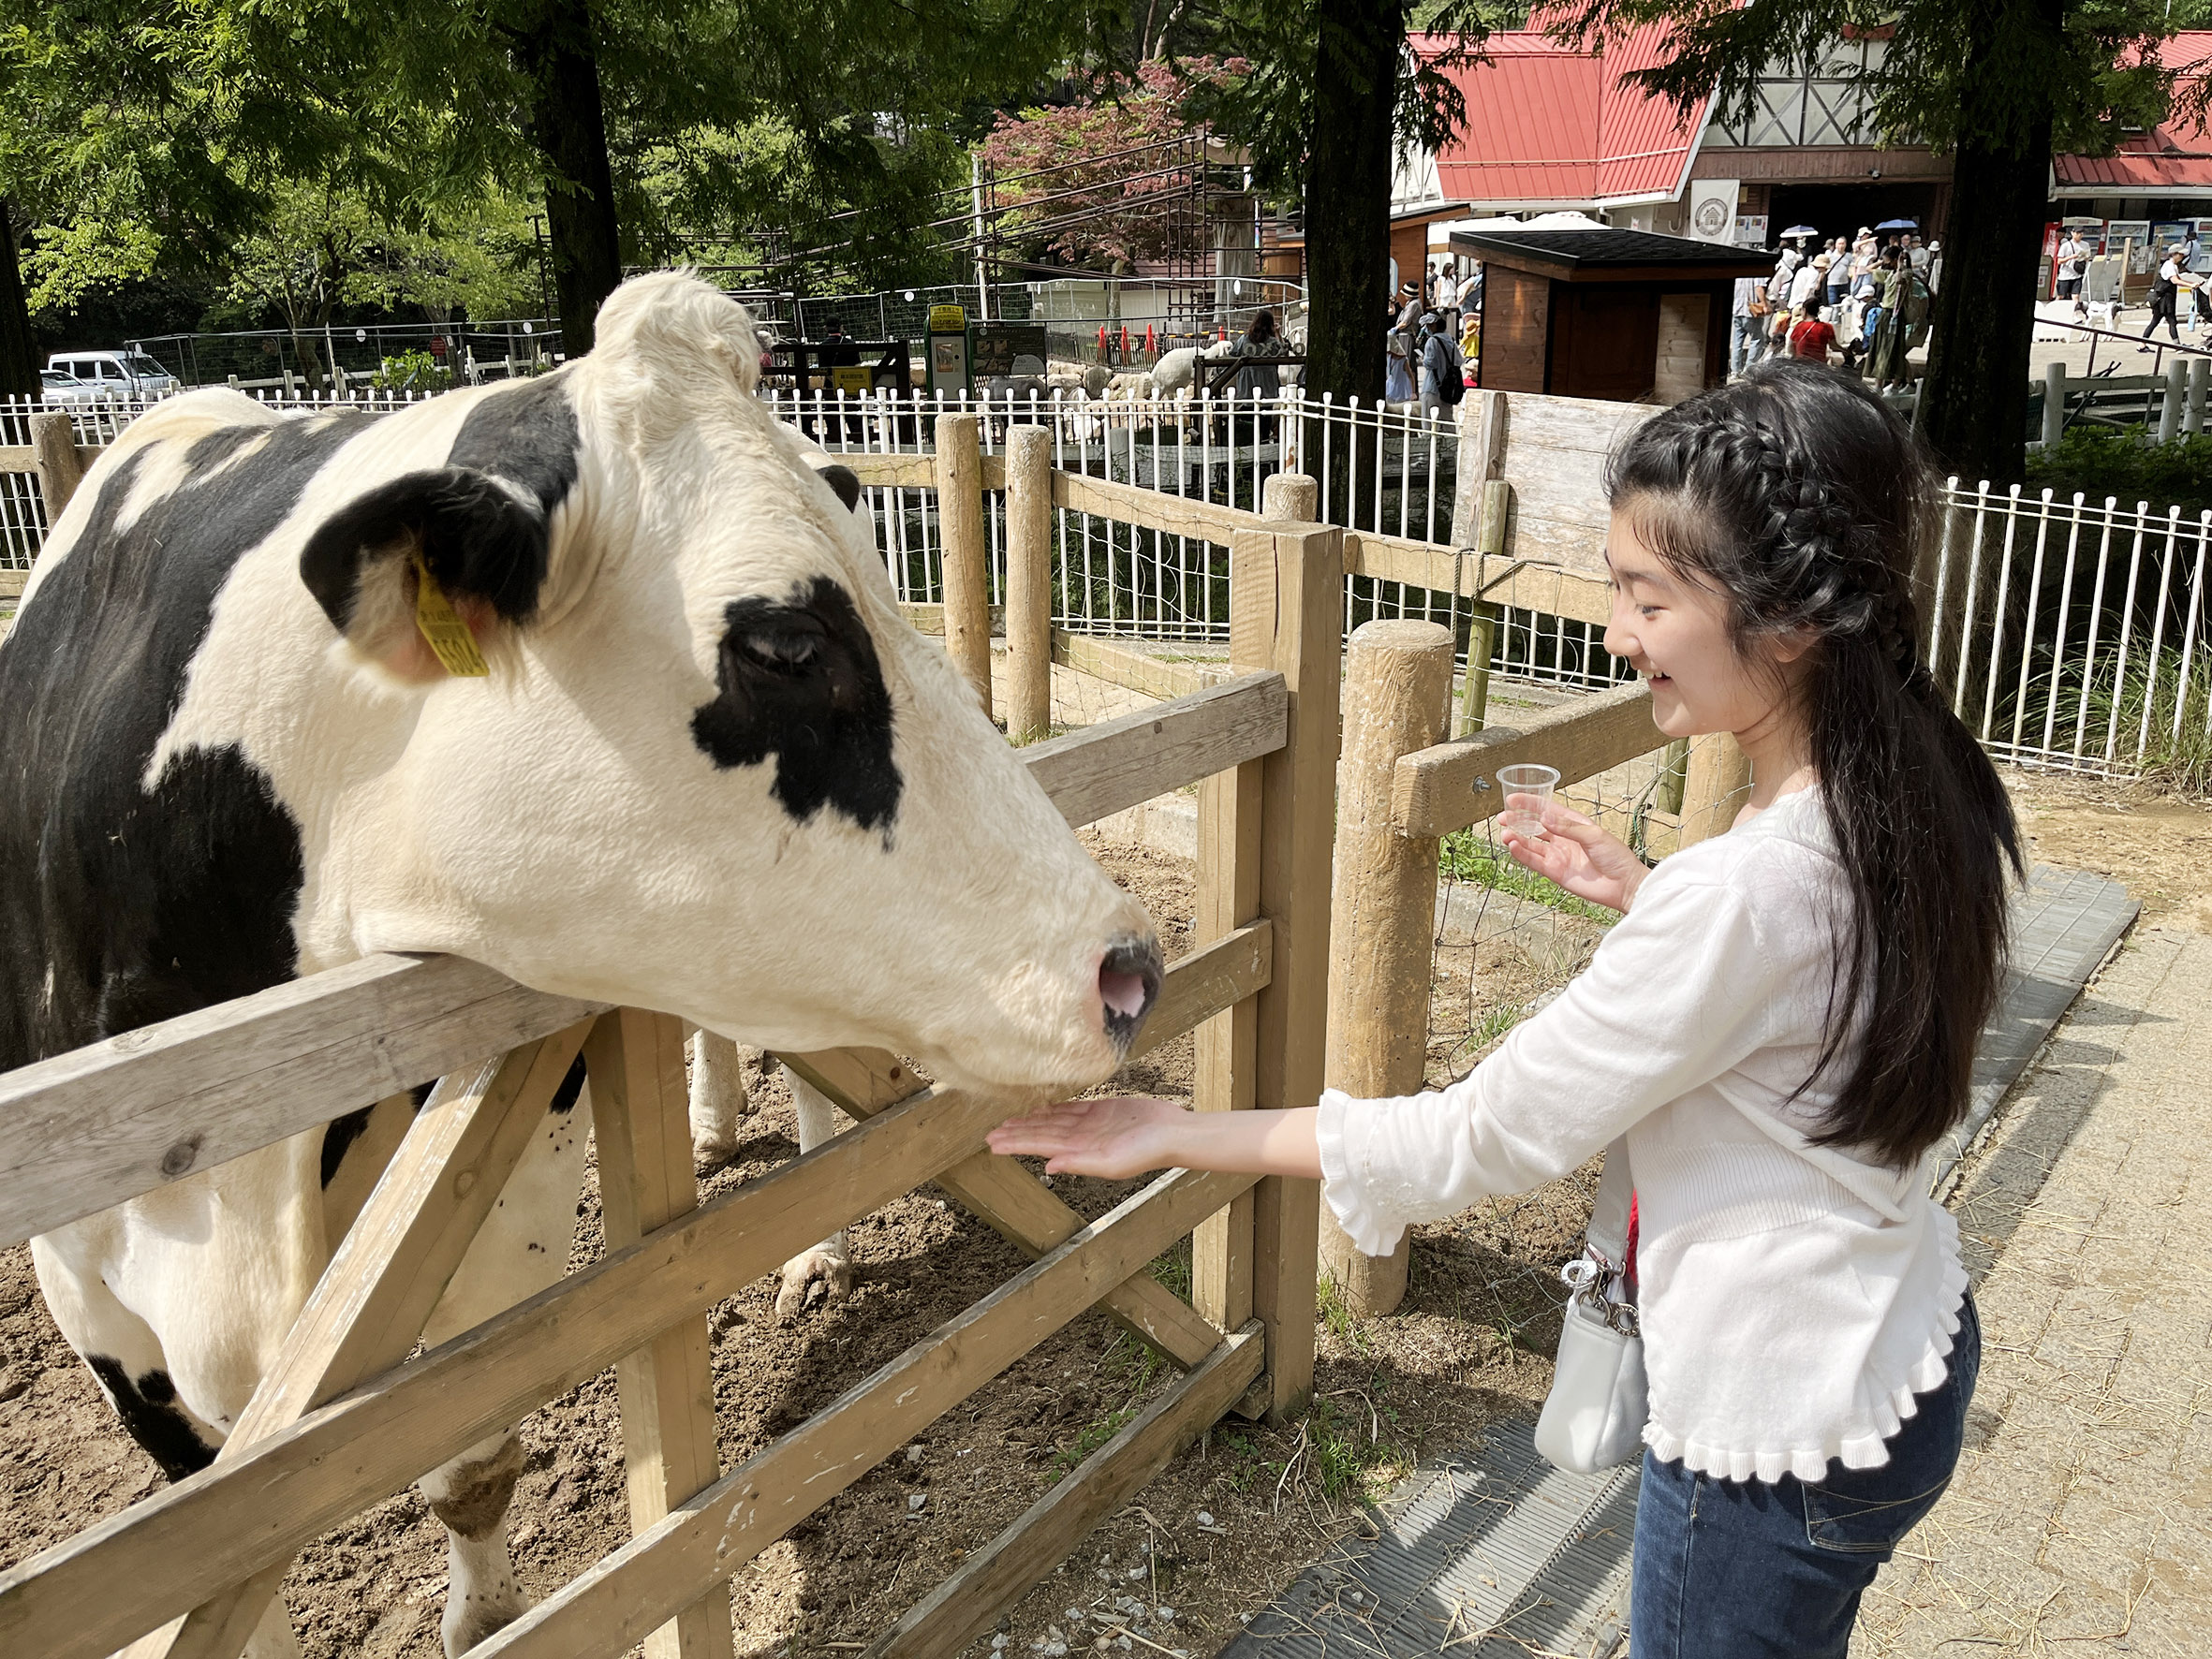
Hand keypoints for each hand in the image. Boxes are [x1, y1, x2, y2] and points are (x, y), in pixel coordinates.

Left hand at [987, 1095, 1189, 1179]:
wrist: (1173, 1133)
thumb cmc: (1148, 1152)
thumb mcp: (1112, 1163)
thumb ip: (1080, 1164)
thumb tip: (1048, 1166)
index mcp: (1080, 1152)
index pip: (1039, 1146)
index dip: (1016, 1144)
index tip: (993, 1144)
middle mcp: (1081, 1139)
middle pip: (1041, 1134)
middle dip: (1016, 1134)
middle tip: (990, 1133)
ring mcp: (1090, 1124)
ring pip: (1052, 1121)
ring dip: (1031, 1122)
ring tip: (1009, 1122)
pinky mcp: (1102, 1110)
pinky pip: (1071, 1108)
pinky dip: (1054, 1109)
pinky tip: (1040, 1108)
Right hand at [1501, 796, 1646, 912]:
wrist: (1623, 884)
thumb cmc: (1616, 857)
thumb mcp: (1594, 835)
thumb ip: (1568, 827)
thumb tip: (1545, 817)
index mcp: (1573, 825)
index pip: (1547, 810)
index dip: (1529, 803)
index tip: (1513, 799)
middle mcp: (1562, 839)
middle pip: (1534, 827)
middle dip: (1517, 821)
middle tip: (1503, 817)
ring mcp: (1557, 855)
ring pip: (1530, 844)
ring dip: (1516, 838)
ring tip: (1505, 833)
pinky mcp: (1555, 872)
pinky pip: (1533, 861)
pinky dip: (1521, 854)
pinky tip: (1513, 846)